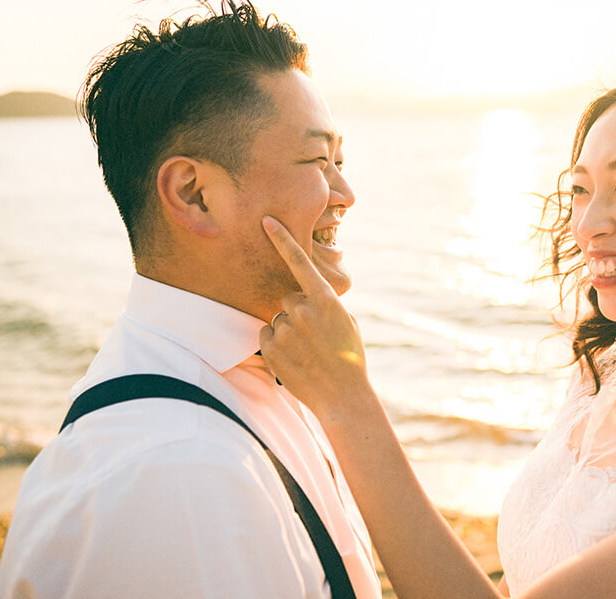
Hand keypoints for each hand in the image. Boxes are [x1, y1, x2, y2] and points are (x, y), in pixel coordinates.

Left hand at [259, 216, 371, 416]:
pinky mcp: (271, 349)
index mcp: (326, 300)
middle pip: (288, 298)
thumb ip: (324, 303)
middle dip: (297, 311)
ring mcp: (286, 330)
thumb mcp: (346, 321)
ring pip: (277, 318)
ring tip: (307, 351)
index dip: (282, 239)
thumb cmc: (349, 355)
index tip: (267, 220)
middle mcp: (303, 311)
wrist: (343, 395)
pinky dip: (276, 345)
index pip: (300, 262)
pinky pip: (266, 335)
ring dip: (288, 330)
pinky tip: (294, 358)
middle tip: (314, 335)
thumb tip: (305, 295)